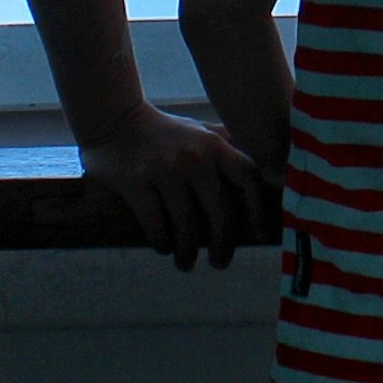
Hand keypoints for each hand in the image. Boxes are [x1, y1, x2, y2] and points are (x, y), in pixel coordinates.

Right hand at [78, 106, 271, 270]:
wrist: (115, 119)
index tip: (258, 234)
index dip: (257, 209)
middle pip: (219, 209)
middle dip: (223, 243)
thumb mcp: (201, 131)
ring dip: (188, 250)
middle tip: (220, 263)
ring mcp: (164, 168)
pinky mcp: (135, 180)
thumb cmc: (166, 132)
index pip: (247, 177)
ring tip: (186, 263)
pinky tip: (163, 247)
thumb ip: (230, 145)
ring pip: (186, 222)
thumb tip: (267, 171)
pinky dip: (161, 241)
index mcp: (214, 144)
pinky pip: (155, 222)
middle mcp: (194, 156)